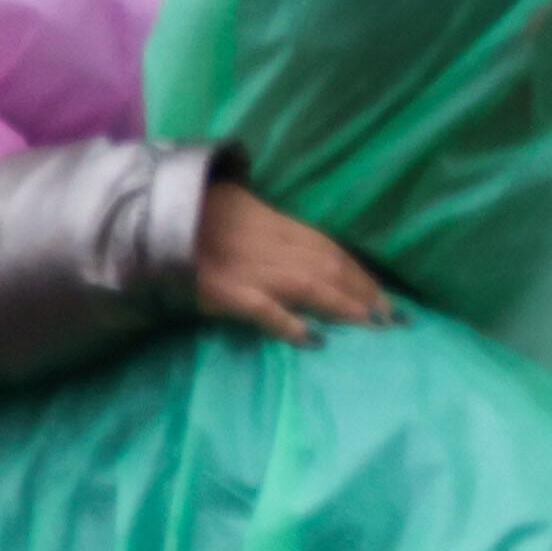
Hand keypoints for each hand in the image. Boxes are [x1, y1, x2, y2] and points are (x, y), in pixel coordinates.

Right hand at [192, 175, 394, 346]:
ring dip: (343, 306)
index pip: (333, 251)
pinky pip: (264, 310)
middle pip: (330, 269)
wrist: (159, 215)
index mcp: (282, 227)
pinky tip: (312, 339)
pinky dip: (289, 323)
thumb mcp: (250, 210)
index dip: (362, 274)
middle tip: (392, 318)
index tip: (385, 294)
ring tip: (370, 326)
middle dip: (364, 293)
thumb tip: (315, 254)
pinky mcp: (228, 293)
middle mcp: (275, 248)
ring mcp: (253, 271)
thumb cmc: (206, 214)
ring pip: (309, 287)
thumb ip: (281, 231)